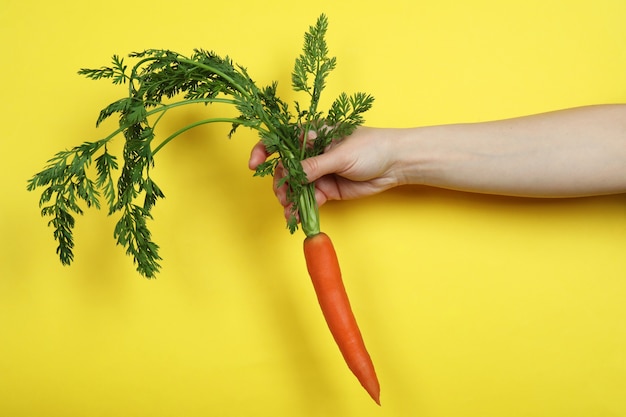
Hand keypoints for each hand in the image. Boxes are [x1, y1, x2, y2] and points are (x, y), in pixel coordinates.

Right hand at [248, 127, 399, 218]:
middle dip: (279, 182)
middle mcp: (312, 153)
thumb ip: (315, 165)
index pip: (281, 139)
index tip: (255, 164)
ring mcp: (318, 172)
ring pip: (294, 187)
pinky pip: (308, 200)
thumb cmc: (372, 147)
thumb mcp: (341, 154)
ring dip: (289, 199)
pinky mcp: (327, 189)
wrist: (396, 164)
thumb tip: (292, 175)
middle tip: (283, 195)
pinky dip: (301, 209)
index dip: (264, 150)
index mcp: (313, 134)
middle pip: (284, 168)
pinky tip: (297, 217)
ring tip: (290, 210)